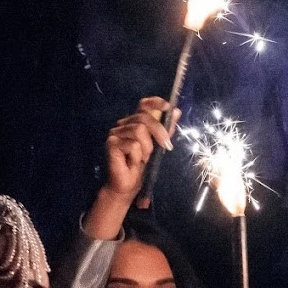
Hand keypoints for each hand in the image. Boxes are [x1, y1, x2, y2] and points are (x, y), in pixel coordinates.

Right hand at [83, 98, 174, 239]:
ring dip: (147, 148)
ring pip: (138, 130)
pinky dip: (137, 156)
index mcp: (134, 122)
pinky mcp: (111, 144)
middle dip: (159, 131)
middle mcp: (123, 124)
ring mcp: (115, 133)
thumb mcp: (157, 146)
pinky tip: (132, 162)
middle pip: (143, 117)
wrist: (127, 184)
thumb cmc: (141, 165)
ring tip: (143, 158)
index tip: (168, 107)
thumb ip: (166, 129)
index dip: (155, 102)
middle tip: (167, 146)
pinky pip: (132, 145)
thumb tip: (176, 111)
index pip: (143, 104)